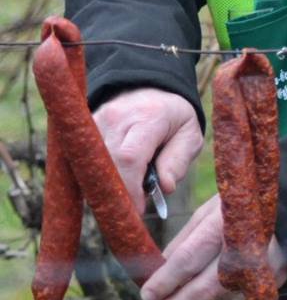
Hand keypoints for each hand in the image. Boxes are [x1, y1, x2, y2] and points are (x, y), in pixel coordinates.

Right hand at [92, 87, 202, 213]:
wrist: (152, 88)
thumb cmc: (174, 116)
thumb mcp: (189, 134)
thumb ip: (179, 160)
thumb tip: (165, 187)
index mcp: (149, 116)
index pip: (130, 158)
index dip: (130, 190)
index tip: (137, 211)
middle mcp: (117, 116)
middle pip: (107, 166)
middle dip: (118, 193)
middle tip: (132, 207)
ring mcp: (97, 120)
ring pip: (92, 166)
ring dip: (107, 184)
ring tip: (127, 186)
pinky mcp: (85, 127)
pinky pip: (85, 160)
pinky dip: (98, 175)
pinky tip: (113, 178)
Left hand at [140, 194, 286, 299]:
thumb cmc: (243, 205)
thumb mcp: (210, 209)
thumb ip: (185, 239)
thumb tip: (160, 266)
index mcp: (226, 225)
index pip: (189, 259)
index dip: (166, 280)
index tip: (147, 292)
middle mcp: (243, 251)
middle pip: (203, 289)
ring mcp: (257, 273)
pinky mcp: (266, 286)